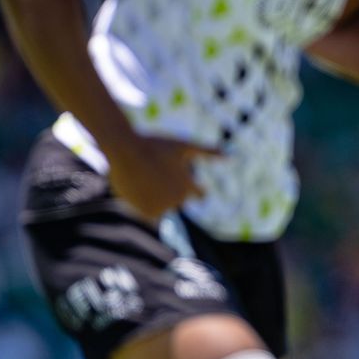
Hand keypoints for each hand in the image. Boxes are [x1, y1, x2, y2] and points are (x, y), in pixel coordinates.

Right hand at [103, 132, 218, 221]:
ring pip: (162, 206)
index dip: (197, 191)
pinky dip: (144, 203)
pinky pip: (150, 213)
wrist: (125, 150)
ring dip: (156, 195)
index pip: (199, 195)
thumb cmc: (154, 144)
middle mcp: (178, 200)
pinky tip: (138, 188)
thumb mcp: (183, 145)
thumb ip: (207, 151)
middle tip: (155, 172)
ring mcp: (163, 207)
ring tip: (145, 179)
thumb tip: (232, 156)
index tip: (195, 188)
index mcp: (188, 186)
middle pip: (177, 199)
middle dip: (169, 188)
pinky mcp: (148, 213)